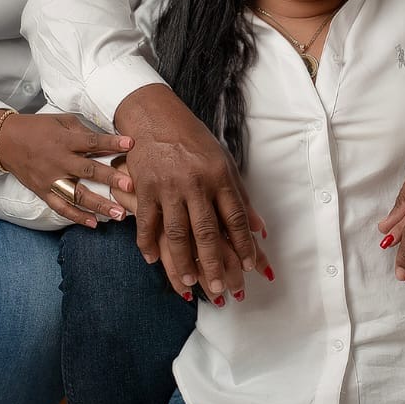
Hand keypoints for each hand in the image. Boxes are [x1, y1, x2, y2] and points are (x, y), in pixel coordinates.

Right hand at [0, 110, 136, 229]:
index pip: (91, 141)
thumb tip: (108, 140)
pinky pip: (60, 207)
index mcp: (64, 139)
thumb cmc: (38, 128)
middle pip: (87, 170)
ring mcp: (50, 179)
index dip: (111, 143)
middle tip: (130, 186)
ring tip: (119, 214)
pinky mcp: (43, 191)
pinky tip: (93, 224)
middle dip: (110, 178)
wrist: (5, 142)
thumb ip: (84, 131)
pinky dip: (76, 217)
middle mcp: (58, 160)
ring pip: (76, 195)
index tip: (131, 144)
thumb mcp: (61, 121)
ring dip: (98, 205)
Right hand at [116, 85, 267, 299]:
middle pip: (207, 232)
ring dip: (184, 262)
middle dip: (216, 264)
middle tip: (221, 288)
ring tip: (190, 283)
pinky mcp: (144, 187)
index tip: (249, 267)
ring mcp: (168, 187)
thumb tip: (261, 229)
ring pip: (177, 233)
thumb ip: (240, 196)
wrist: (154, 114)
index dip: (244, 245)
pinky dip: (148, 243)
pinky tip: (153, 260)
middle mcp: (196, 183)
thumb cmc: (192, 139)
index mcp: (219, 176)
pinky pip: (147, 222)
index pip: (235, 218)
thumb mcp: (222, 161)